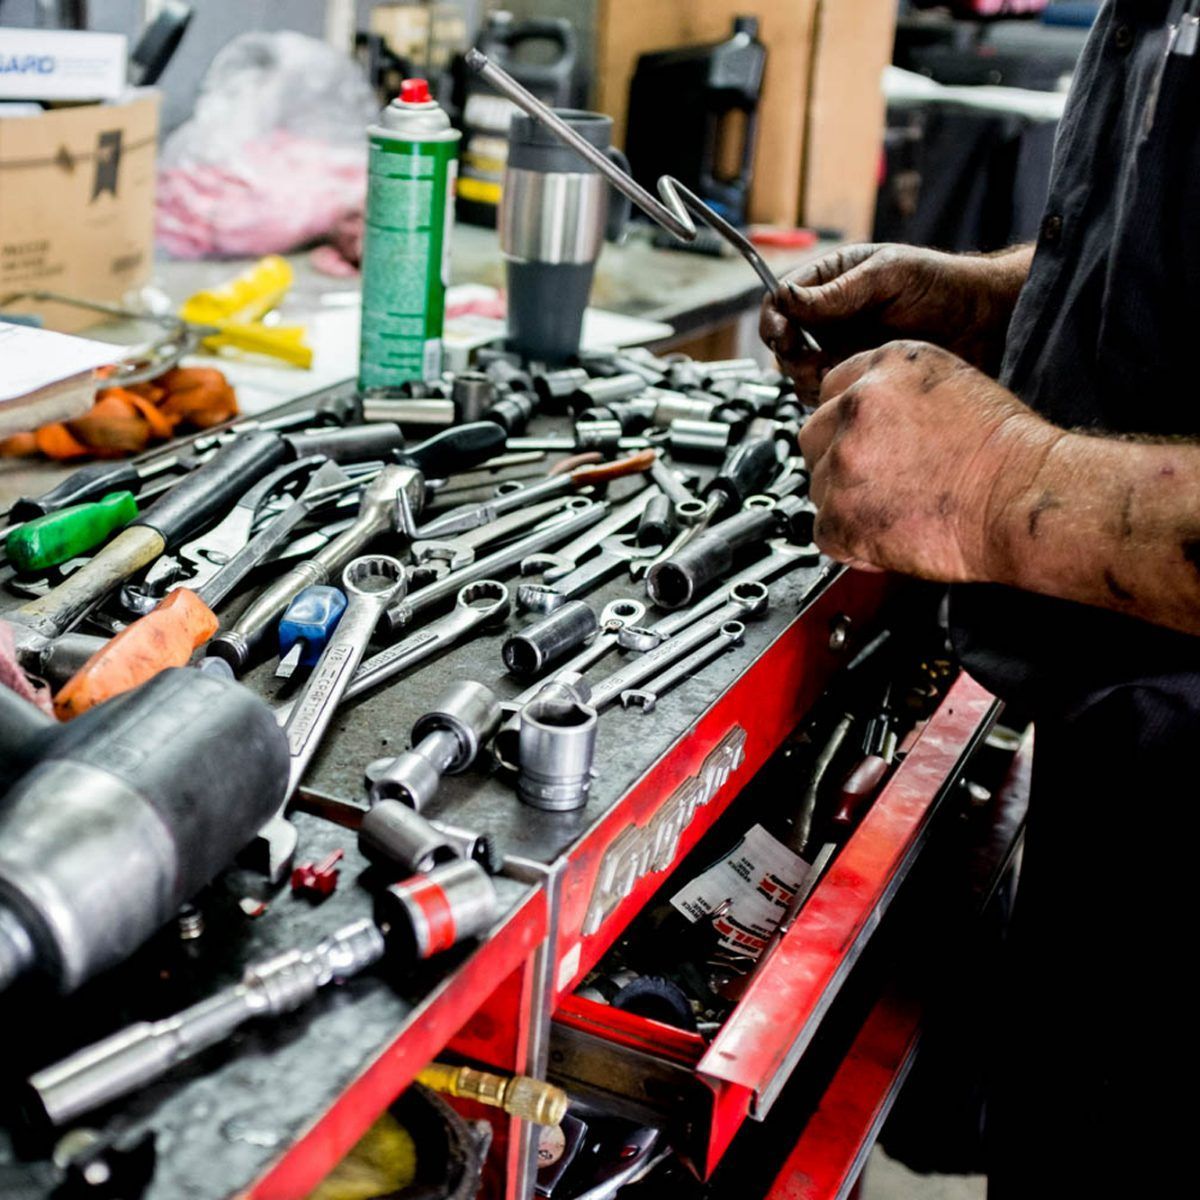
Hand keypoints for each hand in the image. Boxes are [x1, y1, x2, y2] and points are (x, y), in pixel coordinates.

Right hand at [760, 243, 1031, 396]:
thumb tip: (788, 297)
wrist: (982, 322)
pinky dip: (828, 393)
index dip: (775, 317)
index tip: (782, 332)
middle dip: (789, 352)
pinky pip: (825, 392)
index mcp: (832, 281)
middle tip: (809, 359)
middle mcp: (830, 317)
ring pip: (799, 370)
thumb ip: (838, 290)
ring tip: (832, 373)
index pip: (782, 300)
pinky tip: (849, 385)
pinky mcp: (855, 377)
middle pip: (784, 340)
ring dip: (807, 376)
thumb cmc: (942, 285)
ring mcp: (841, 349)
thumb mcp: (888, 274)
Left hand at [798, 341, 1061, 581]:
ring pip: (818, 486)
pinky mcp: (839, 513)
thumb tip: (866, 423)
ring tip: (898, 513)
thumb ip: (897, 396)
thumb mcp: (953, 387)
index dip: (846, 425)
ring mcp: (844, 458)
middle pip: (814, 435)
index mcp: (886, 365)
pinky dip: (853, 545)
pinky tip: (891, 540)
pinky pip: (825, 533)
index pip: (832, 391)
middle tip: (879, 484)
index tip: (863, 446)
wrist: (1023, 498)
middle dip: (838, 462)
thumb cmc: (1008, 454)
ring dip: (847, 504)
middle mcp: (857, 404)